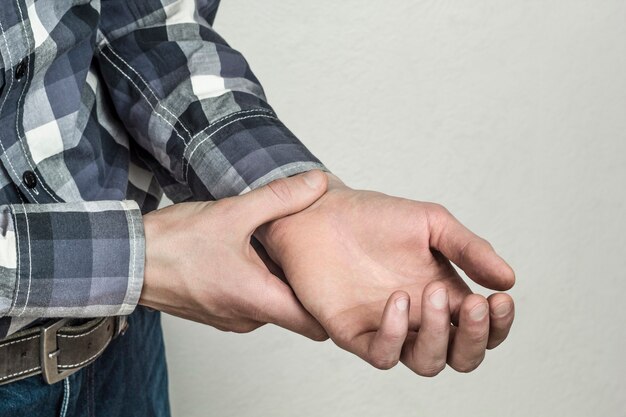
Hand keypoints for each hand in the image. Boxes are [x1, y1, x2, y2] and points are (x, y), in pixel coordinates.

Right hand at [139, 171, 328, 340]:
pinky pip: (252, 303)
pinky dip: (260, 283)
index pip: (316, 324)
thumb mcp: (233, 212)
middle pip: (296, 312)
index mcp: (258, 301)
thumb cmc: (174, 244)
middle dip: (307, 285)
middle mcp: (247, 318)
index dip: (331, 303)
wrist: (127, 260)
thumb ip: (280, 197)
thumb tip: (317, 183)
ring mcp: (231, 319)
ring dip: (280, 281)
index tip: (337, 276)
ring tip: (284, 248)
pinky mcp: (217, 312)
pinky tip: (255, 254)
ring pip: (273, 305)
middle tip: (316, 252)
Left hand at [257, 173, 514, 374]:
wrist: (322, 211)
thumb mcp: (431, 223)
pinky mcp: (353, 332)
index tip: (500, 298)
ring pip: (426, 363)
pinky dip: (395, 336)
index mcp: (442, 293)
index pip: (482, 328)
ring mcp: (386, 327)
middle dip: (474, 337)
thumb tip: (509, 278)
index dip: (498, 324)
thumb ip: (468, 248)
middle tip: (473, 303)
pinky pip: (382, 355)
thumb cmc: (374, 217)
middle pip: (461, 356)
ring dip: (439, 336)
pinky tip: (397, 302)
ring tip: (430, 292)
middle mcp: (418, 317)